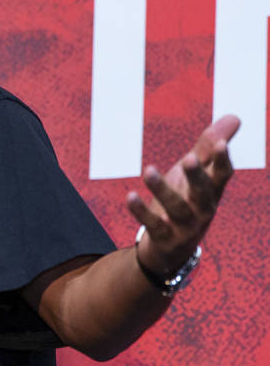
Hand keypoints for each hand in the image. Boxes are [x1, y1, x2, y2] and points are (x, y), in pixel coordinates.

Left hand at [127, 114, 239, 274]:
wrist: (172, 247)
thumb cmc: (186, 201)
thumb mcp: (196, 174)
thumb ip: (209, 148)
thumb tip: (234, 118)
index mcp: (212, 191)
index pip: (222, 175)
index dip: (222, 160)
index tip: (221, 143)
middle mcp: (202, 209)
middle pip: (203, 192)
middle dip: (197, 176)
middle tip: (188, 158)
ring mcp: (184, 225)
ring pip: (176, 207)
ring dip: (162, 189)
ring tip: (148, 170)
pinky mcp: (164, 237)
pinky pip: (153, 224)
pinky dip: (141, 211)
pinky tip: (130, 196)